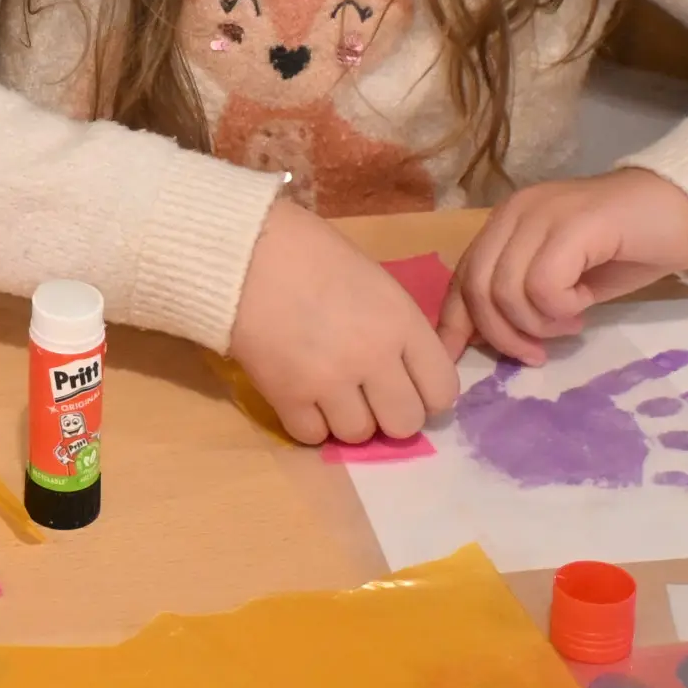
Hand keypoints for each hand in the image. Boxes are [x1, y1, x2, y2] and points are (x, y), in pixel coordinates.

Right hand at [228, 200, 460, 445]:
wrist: (245, 251)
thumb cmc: (312, 255)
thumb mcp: (375, 283)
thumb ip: (398, 331)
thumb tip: (405, 375)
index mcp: (401, 323)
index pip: (442, 391)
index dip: (428, 395)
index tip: (409, 387)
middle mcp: (373, 357)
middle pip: (405, 423)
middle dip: (390, 413)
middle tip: (370, 396)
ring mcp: (329, 380)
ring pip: (359, 434)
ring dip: (347, 419)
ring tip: (330, 393)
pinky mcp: (287, 395)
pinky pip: (312, 436)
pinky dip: (309, 422)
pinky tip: (302, 397)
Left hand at [441, 169, 687, 365]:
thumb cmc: (630, 247)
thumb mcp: (566, 280)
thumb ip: (523, 296)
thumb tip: (486, 336)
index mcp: (507, 223)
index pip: (461, 276)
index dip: (454, 323)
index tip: (458, 360)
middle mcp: (516, 212)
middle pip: (476, 287)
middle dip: (501, 335)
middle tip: (536, 354)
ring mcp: (544, 214)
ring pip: (506, 290)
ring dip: (537, 323)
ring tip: (571, 323)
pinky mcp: (575, 224)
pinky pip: (543, 285)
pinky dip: (560, 308)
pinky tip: (585, 306)